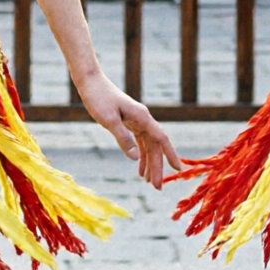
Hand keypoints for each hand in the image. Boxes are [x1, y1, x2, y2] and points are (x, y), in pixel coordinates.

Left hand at [75, 71, 180, 187]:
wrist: (90, 82)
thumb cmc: (98, 98)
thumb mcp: (109, 120)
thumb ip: (122, 138)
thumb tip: (135, 158)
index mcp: (142, 117)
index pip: (161, 139)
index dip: (170, 154)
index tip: (178, 170)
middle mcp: (143, 119)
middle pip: (155, 146)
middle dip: (158, 166)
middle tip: (157, 187)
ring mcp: (137, 121)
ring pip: (148, 146)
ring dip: (150, 163)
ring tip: (149, 182)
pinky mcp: (129, 122)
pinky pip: (139, 142)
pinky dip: (140, 156)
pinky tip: (139, 169)